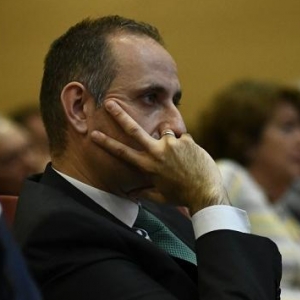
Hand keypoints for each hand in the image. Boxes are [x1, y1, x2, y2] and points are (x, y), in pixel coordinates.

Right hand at [90, 100, 227, 212]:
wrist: (205, 193)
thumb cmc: (182, 197)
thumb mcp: (161, 197)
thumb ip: (145, 193)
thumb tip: (132, 194)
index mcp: (147, 166)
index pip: (122, 152)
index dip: (106, 143)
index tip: (94, 134)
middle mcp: (156, 152)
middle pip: (134, 130)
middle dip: (120, 115)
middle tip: (110, 102)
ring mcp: (171, 144)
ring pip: (165, 132)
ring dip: (170, 139)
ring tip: (183, 159)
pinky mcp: (186, 140)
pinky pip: (184, 138)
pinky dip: (188, 146)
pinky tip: (194, 159)